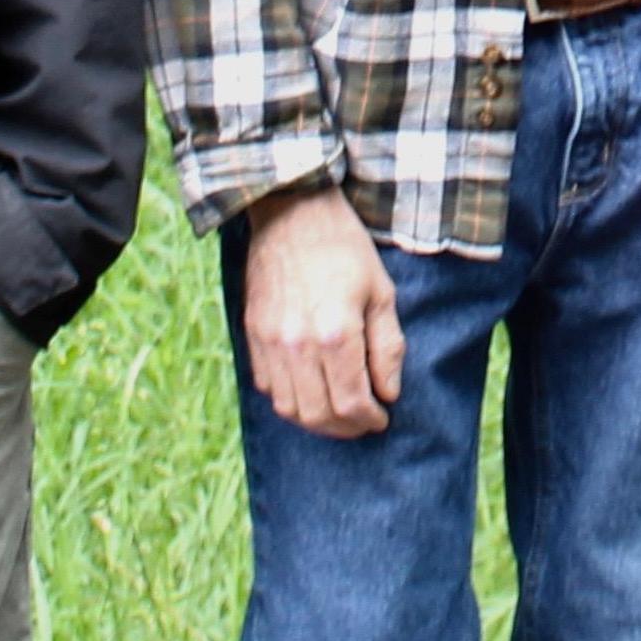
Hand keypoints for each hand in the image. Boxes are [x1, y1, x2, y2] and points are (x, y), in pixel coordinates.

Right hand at [241, 185, 402, 435]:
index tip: (382, 417)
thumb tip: (388, 392)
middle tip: (363, 422)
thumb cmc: (345, 248)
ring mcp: (270, 341)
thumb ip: (387, 347)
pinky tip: (310, 390)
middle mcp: (297, 345)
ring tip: (338, 413)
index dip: (370, 419)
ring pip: (289, 408)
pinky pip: (267, 386)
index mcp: (336, 333)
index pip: (351, 403)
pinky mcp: (253, 334)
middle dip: (346, 428)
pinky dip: (290, 399)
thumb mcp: (381, 292)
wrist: (292, 212)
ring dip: (316, 421)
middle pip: (318, 415)